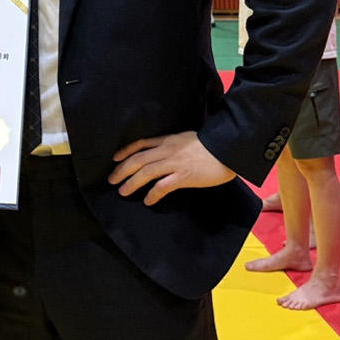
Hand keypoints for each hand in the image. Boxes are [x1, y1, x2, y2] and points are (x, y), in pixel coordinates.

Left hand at [108, 131, 235, 205]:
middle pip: (138, 159)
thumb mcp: (188, 138)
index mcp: (169, 140)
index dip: (125, 151)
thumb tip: (165, 153)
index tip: (114, 159)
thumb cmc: (212, 144)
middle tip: (112, 180)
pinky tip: (148, 201)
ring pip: (146, 172)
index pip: (141, 143)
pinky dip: (153, 194)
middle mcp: (168, 150)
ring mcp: (175, 163)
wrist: (228, 148)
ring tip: (123, 191)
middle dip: (122, 170)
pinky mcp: (184, 176)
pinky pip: (163, 186)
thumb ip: (175, 144)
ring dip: (132, 182)